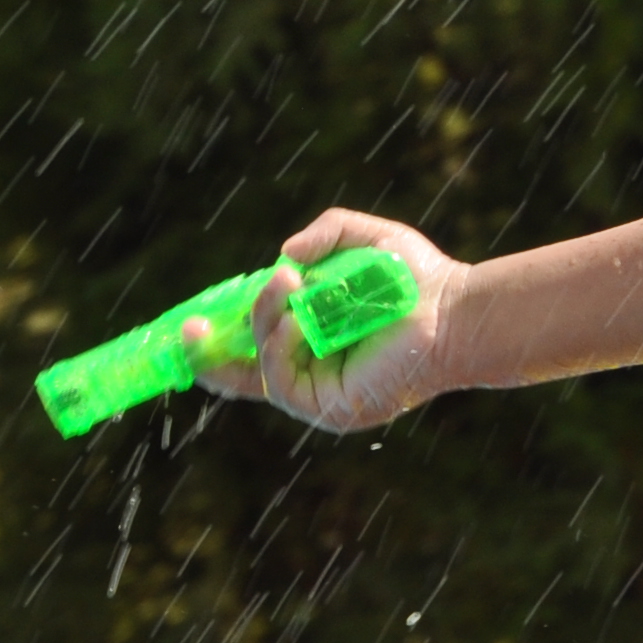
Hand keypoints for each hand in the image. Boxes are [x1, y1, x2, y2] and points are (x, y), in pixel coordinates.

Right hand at [183, 207, 465, 433]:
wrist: (453, 309)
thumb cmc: (415, 278)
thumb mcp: (362, 239)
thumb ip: (325, 234)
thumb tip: (284, 257)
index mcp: (309, 341)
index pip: (249, 348)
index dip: (214, 341)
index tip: (191, 320)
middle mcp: (310, 372)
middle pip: (238, 376)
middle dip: (205, 356)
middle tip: (189, 328)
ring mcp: (318, 394)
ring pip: (260, 367)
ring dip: (262, 321)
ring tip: (286, 285)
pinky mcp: (330, 408)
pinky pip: (282, 380)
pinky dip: (279, 344)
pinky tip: (295, 315)